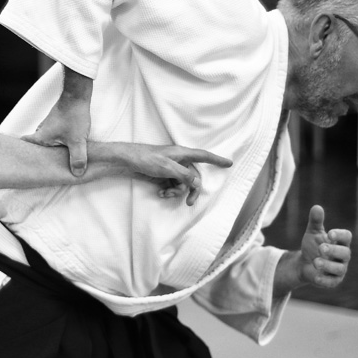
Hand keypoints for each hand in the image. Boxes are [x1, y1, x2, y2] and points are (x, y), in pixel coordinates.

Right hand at [22, 67, 92, 176]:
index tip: (21, 162)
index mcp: (41, 137)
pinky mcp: (57, 119)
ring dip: (49, 147)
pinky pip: (53, 133)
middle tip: (42, 166)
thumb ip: (78, 158)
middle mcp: (42, 130)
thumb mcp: (77, 141)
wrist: (77, 94)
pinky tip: (65, 145)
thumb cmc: (73, 116)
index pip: (25, 144)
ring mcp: (49, 124)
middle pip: (35, 144)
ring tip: (55, 158)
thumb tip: (76, 174)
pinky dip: (56, 140)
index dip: (22, 154)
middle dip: (38, 154)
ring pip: (45, 139)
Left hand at [114, 143, 231, 205]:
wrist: (127, 162)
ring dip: (176, 191)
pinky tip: (161, 193)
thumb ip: (184, 175)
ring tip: (165, 194)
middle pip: (194, 177)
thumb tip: (196, 183)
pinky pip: (173, 185)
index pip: (204, 156)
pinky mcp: (163, 176)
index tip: (229, 163)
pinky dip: (169, 191)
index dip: (217, 160)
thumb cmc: (147, 159)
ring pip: (183, 183)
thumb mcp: (167, 167)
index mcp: (183, 154)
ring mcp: (171, 169)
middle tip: (189, 203)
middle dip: (191, 189)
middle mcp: (179, 160)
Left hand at [295, 205, 351, 288]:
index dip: (340, 235)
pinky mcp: (333, 281)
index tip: (330, 233)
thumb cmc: (312, 246)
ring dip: (328, 265)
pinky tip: (316, 277)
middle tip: (321, 248)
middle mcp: (343, 256)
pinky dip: (324, 280)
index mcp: (340, 242)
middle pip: (345, 253)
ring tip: (316, 261)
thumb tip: (317, 207)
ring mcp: (339, 270)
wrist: (304, 264)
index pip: (346, 237)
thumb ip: (316, 221)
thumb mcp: (312, 233)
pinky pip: (332, 282)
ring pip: (340, 269)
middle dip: (334, 250)